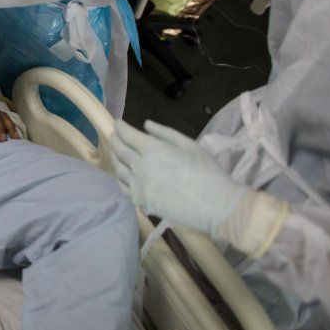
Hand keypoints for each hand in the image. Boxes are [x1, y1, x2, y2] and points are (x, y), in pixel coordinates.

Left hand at [111, 120, 248, 234]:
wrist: (216, 205)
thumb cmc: (207, 171)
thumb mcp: (189, 145)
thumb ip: (165, 133)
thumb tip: (146, 125)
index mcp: (153, 150)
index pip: (128, 135)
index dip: (121, 127)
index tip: (117, 123)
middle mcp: (140, 166)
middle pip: (120, 150)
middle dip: (115, 140)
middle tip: (114, 135)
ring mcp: (139, 185)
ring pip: (118, 169)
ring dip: (115, 158)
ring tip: (116, 153)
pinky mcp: (141, 201)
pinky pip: (123, 187)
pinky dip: (120, 178)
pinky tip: (122, 175)